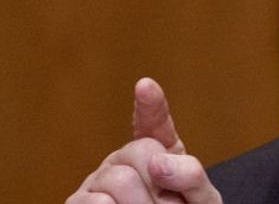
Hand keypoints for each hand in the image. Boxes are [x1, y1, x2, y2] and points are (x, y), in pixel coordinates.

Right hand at [66, 78, 222, 203]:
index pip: (154, 124)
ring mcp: (98, 182)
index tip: (146, 86)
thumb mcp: (200, 200)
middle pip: (140, 151)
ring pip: (118, 180)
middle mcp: (123, 161)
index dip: (151, 106)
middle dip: (160, 186)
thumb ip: (190, 176)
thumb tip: (158, 162)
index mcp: (158, 153)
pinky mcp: (78, 203)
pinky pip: (96, 202)